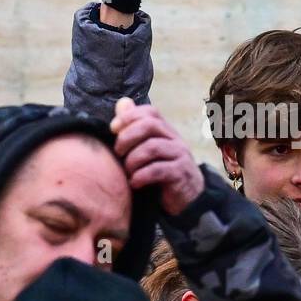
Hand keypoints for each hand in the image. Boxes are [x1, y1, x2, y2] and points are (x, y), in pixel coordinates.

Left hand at [110, 97, 203, 215]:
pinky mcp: (181, 174)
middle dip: (127, 137)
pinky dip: (141, 176)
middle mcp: (175, 139)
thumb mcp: (147, 148)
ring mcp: (180, 155)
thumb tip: (122, 102)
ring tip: (127, 172)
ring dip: (133, 160)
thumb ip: (134, 126)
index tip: (113, 129)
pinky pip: (158, 170)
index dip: (129, 116)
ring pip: (152, 147)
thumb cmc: (162, 172)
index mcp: (165, 131)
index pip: (150, 112)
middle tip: (118, 152)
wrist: (186, 198)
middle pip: (150, 125)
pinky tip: (134, 183)